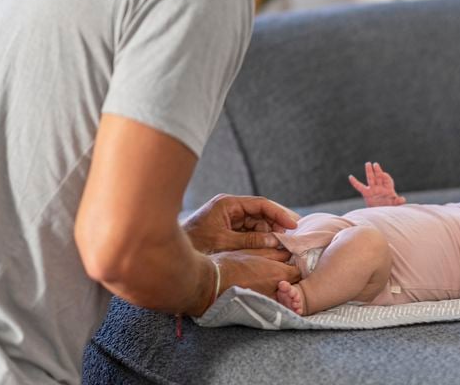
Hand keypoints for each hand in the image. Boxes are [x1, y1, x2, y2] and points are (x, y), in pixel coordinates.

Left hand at [182, 194, 297, 252]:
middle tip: (292, 237)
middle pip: (259, 214)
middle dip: (276, 225)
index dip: (279, 214)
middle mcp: (229, 209)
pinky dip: (258, 240)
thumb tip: (276, 240)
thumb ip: (252, 241)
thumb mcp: (226, 242)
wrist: (166, 254)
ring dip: (269, 234)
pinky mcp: (224, 231)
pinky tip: (270, 247)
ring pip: (255, 225)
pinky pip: (247, 233)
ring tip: (284, 245)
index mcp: (228, 205)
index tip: (294, 225)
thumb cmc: (193, 245)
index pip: (261, 204)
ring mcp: (227, 220)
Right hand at [212, 249, 301, 301]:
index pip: (298, 271)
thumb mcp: (252, 251)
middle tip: (279, 272)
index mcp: (277, 273)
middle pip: (292, 285)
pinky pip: (272, 305)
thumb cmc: (229, 264)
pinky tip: (261, 292)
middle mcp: (277, 290)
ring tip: (268, 283)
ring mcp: (269, 302)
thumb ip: (273, 252)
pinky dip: (271, 299)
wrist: (210, 284)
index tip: (288, 262)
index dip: (294, 265)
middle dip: (289, 279)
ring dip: (280, 291)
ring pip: (283, 297)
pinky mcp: (259, 310)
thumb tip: (287, 251)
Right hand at [348, 162, 405, 206]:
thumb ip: (398, 202)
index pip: (387, 180)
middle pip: (379, 177)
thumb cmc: (389, 208)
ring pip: (371, 179)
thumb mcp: (395, 205)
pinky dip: (355, 182)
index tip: (383, 175)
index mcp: (388, 189)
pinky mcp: (366, 194)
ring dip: (369, 171)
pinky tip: (350, 177)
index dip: (386, 177)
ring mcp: (373, 190)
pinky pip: (360, 187)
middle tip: (376, 164)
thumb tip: (402, 199)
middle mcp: (380, 187)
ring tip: (368, 164)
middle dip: (378, 171)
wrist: (381, 214)